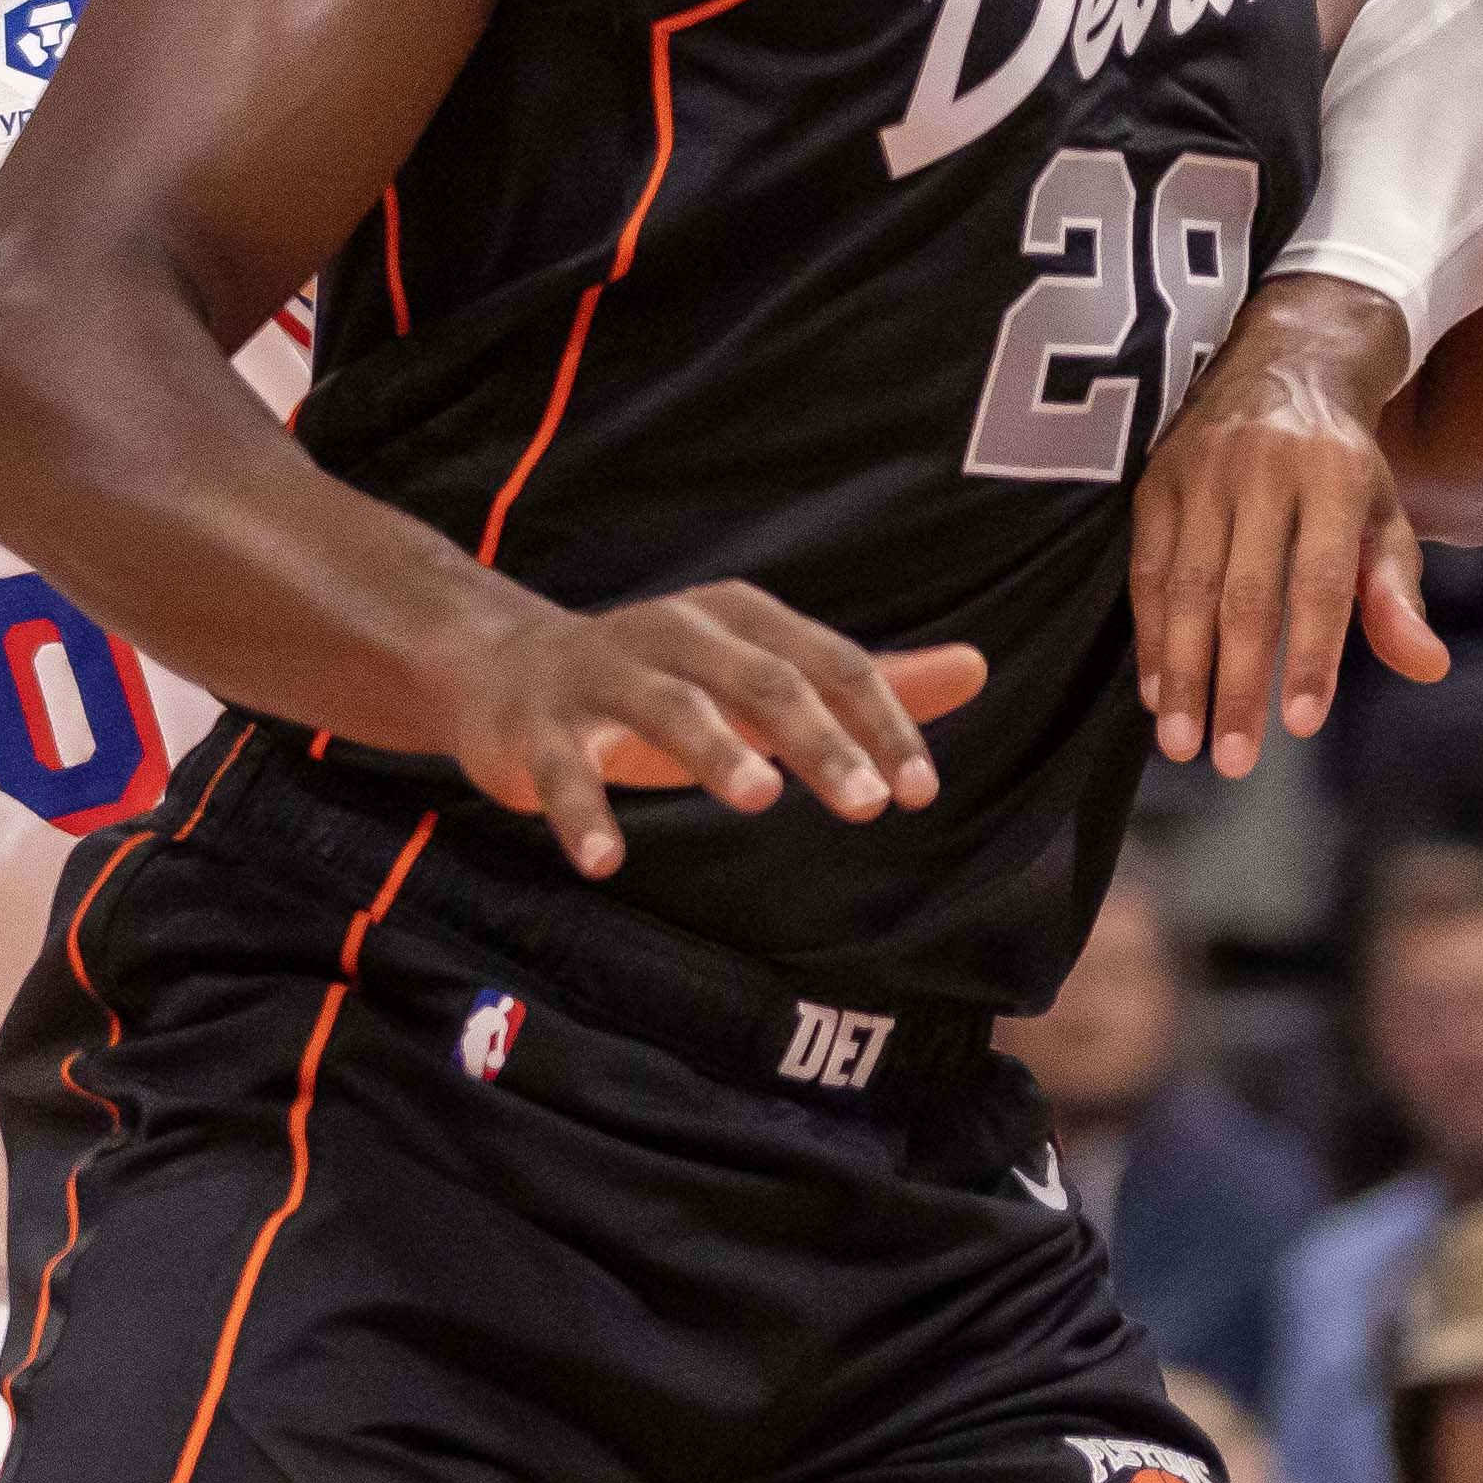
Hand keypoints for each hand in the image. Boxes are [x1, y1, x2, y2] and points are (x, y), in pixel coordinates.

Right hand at [437, 588, 984, 882]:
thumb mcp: (762, 675)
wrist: (505, 669)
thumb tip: (977, 667)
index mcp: (739, 620)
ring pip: (666, 706)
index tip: (918, 791)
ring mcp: (601, 675)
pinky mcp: (538, 726)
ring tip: (760, 799)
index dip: (879, 724)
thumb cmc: (663, 681)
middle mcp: (675, 632)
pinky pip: (562, 768)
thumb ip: (864, 681)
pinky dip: (581, 812)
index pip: (829, 665)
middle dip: (816, 739)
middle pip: (759, 681)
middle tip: (867, 803)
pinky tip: (606, 862)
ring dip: (712, 750)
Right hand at [1132, 280, 1453, 776]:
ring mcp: (1203, 473)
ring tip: (1183, 744)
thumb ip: (1397, 594)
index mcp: (1334, 478)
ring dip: (1182, 673)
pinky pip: (1147, 569)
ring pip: (1188, 587)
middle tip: (1235, 762)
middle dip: (1236, 684)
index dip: (1311, 654)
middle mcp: (1264, 471)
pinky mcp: (1156, 480)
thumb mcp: (1386, 518)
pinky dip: (1150, 636)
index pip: (1321, 580)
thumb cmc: (1346, 467)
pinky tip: (1157, 693)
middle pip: (1246, 594)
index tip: (1302, 724)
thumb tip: (1428, 667)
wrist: (1282, 364)